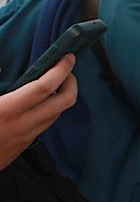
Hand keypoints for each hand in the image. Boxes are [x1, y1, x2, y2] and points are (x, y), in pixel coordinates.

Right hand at [0, 54, 77, 168]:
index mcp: (7, 110)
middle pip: (64, 101)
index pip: (45, 87)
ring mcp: (27, 136)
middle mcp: (23, 124)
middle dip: (71, 82)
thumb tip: (2, 68)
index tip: (67, 57)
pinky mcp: (26, 144)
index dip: (60, 70)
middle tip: (65, 70)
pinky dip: (51, 109)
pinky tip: (41, 102)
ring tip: (54, 83)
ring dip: (62, 96)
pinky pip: (48, 123)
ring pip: (59, 113)